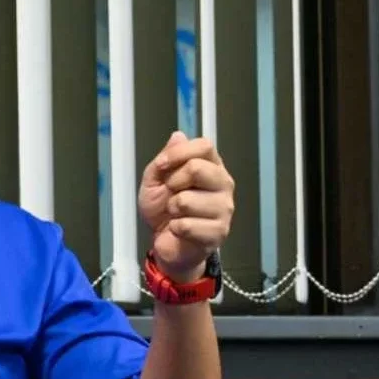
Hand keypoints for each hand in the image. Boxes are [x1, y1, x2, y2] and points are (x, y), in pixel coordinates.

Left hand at [138, 131, 234, 281]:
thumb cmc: (162, 210)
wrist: (165, 243)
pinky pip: (185, 224)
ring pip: (186, 199)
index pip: (204, 146)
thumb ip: (165, 160)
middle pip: (197, 168)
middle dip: (172, 183)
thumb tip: (178, 135)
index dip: (177, 154)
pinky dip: (174, 228)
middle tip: (171, 194)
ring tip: (176, 214)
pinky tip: (180, 230)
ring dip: (172, 209)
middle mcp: (223, 184)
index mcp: (211, 166)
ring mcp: (224, 208)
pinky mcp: (219, 232)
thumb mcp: (154, 181)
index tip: (161, 167)